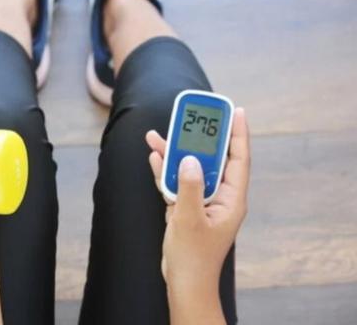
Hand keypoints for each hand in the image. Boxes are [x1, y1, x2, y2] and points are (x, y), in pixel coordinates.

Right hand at [146, 108, 250, 291]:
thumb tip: (188, 159)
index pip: (238, 159)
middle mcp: (219, 196)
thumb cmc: (193, 257)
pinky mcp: (186, 207)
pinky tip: (154, 156)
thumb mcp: (189, 220)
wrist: (183, 282)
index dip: (238, 134)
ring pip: (190, 168)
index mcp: (231, 199)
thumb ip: (189, 187)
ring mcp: (202, 201)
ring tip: (158, 135)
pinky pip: (177, 182)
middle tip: (192, 117)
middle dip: (200, 138)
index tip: (236, 111)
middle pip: (212, 159)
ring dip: (175, 153)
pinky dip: (166, 170)